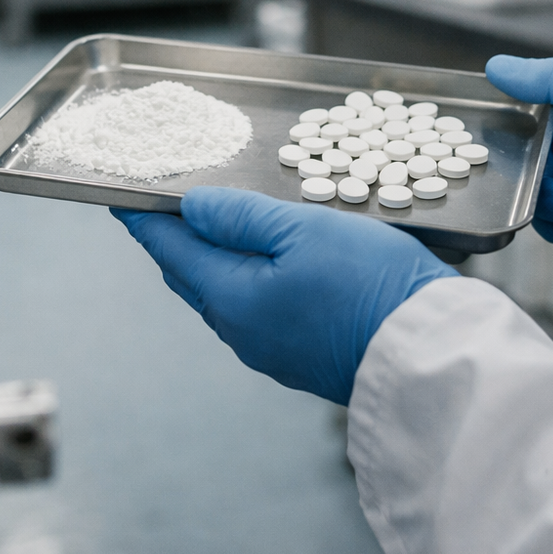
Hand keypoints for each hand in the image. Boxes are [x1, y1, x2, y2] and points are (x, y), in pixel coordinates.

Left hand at [111, 186, 456, 404]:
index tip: (123, 197)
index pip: (170, 248)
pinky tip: (270, 261)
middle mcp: (241, 331)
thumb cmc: (371, 286)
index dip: (145, 218)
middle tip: (168, 206)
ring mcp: (272, 349)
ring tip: (219, 224)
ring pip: (227, 294)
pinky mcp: (303, 356)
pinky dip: (250, 279)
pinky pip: (259, 310)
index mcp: (230, 297)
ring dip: (217, 258)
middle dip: (178, 238)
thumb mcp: (304, 230)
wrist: (429, 356)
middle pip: (193, 275)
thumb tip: (193, 207)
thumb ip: (242, 216)